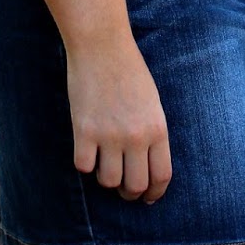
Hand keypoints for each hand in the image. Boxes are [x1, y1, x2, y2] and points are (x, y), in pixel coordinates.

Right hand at [66, 36, 171, 203]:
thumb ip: (152, 133)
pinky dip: (84, 163)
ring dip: (106, 179)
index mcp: (157, 128)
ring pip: (109, 181)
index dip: (154, 193)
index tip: (147, 198)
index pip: (161, 176)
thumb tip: (148, 165)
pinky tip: (86, 150)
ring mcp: (109, 134)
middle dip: (129, 193)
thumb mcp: (152, 102)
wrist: (102, 46)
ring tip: (104, 165)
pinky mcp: (84, 130)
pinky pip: (83, 166)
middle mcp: (136, 136)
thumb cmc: (128, 70)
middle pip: (135, 185)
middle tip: (123, 188)